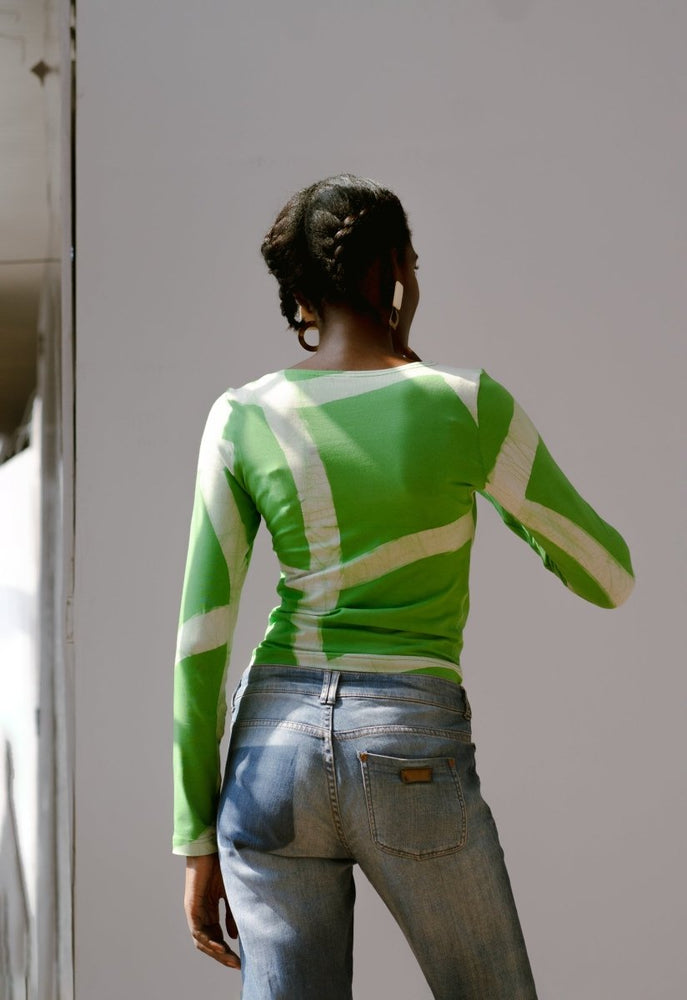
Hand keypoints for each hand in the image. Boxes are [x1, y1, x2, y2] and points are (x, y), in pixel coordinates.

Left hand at [184, 853, 240, 968]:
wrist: (212, 846)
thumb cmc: (221, 865)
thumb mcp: (231, 894)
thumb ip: (231, 914)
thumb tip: (234, 937)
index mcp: (209, 911)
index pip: (217, 937)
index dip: (227, 950)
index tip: (240, 959)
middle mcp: (200, 914)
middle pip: (209, 942)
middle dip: (223, 956)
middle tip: (237, 964)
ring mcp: (195, 911)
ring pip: (202, 940)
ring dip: (216, 952)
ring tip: (230, 959)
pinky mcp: (191, 906)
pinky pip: (198, 930)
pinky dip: (208, 941)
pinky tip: (220, 946)